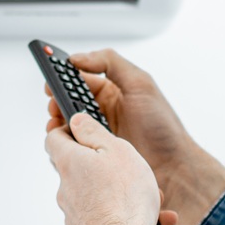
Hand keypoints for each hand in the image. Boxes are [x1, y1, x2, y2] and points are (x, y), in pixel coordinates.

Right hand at [44, 49, 224, 224]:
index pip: (80, 78)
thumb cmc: (161, 125)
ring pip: (68, 124)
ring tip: (55, 124)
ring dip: (58, 122)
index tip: (50, 79)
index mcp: (113, 90)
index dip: (63, 77)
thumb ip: (110, 62)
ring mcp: (98, 133)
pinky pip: (73, 145)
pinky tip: (63, 142)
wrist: (173, 167)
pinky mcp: (96, 153)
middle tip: (52, 105)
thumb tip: (77, 57)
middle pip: (69, 101)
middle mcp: (103, 110)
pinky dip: (64, 142)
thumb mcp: (141, 83)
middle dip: (56, 101)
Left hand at [44, 111, 171, 224]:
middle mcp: (66, 188)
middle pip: (79, 168)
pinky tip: (159, 219)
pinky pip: (110, 218)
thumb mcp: (115, 149)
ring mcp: (75, 214)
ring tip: (155, 199)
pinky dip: (129, 216)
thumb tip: (75, 120)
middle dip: (106, 167)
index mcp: (70, 163)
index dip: (66, 131)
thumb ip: (93, 132)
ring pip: (100, 195)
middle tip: (133, 169)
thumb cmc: (124, 197)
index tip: (83, 130)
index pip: (53, 139)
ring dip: (125, 194)